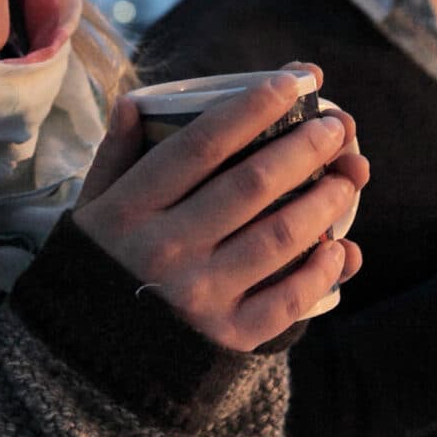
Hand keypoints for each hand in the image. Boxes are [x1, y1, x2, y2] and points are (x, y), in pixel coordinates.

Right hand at [75, 71, 367, 351]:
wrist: (86, 356)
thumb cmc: (99, 261)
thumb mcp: (92, 203)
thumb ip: (117, 150)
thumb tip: (140, 100)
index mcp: (131, 207)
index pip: (202, 143)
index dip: (254, 107)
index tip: (295, 80)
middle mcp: (165, 249)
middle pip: (252, 184)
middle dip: (306, 146)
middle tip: (338, 125)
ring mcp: (197, 296)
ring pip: (280, 236)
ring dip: (326, 200)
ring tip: (350, 175)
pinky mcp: (225, 337)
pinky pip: (288, 300)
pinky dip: (321, 270)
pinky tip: (340, 246)